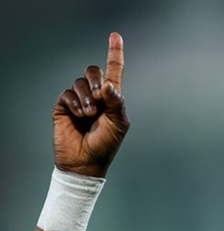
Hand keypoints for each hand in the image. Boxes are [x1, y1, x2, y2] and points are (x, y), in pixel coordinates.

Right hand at [52, 33, 128, 177]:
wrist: (86, 162)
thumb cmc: (106, 144)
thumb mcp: (119, 124)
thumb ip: (117, 102)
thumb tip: (109, 85)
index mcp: (112, 97)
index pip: (114, 71)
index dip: (114, 53)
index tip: (115, 35)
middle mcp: (95, 95)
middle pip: (93, 71)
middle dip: (97, 80)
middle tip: (101, 97)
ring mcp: (79, 100)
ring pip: (79, 82)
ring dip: (87, 97)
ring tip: (90, 115)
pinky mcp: (64, 106)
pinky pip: (67, 94)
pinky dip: (75, 103)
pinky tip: (79, 116)